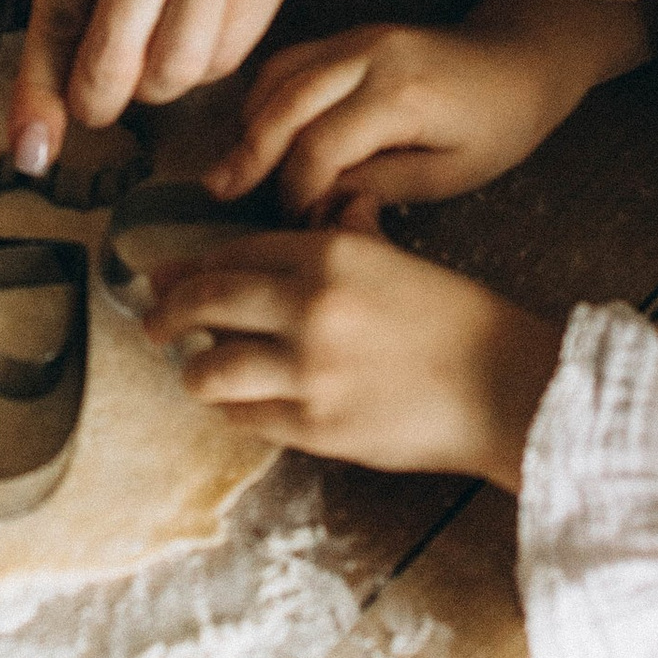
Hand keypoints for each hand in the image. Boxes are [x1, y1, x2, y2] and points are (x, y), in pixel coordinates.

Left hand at [9, 0, 347, 175]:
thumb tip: (57, 15)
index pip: (54, 18)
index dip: (37, 90)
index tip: (29, 138)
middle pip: (110, 62)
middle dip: (89, 104)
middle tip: (87, 108)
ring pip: (173, 72)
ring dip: (150, 87)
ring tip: (143, 70)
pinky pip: (229, 52)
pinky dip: (203, 65)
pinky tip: (192, 44)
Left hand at [141, 229, 563, 488]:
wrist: (505, 386)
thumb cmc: (454, 320)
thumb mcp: (393, 258)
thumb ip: (334, 241)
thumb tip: (286, 230)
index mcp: (330, 254)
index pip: (232, 252)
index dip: (192, 266)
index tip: (168, 275)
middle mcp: (309, 306)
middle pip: (202, 302)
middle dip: (166, 312)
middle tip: (152, 322)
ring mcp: (308, 371)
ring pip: (208, 369)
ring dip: (195, 369)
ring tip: (199, 370)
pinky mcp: (314, 427)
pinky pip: (244, 417)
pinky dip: (235, 409)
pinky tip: (243, 403)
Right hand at [211, 0, 653, 222]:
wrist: (524, 59)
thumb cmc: (499, 126)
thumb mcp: (451, 175)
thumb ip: (379, 186)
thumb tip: (317, 201)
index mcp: (402, 95)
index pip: (320, 145)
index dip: (297, 191)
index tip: (296, 223)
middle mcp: (371, 55)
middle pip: (285, 102)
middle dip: (249, 152)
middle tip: (220, 193)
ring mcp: (357, 37)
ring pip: (278, 74)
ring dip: (251, 121)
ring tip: (233, 167)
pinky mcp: (350, 35)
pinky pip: (291, 60)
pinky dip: (266, 95)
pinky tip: (259, 132)